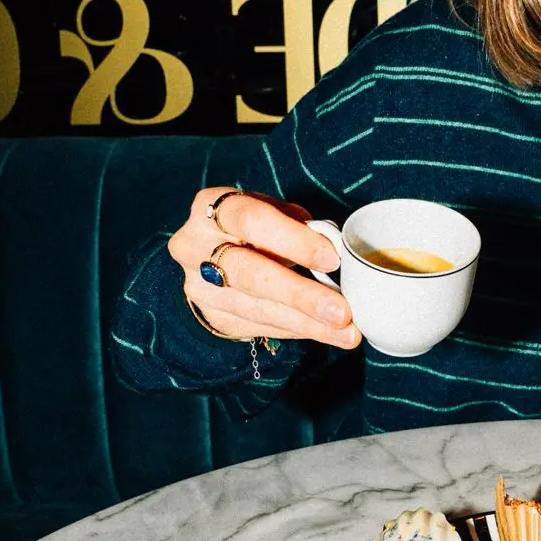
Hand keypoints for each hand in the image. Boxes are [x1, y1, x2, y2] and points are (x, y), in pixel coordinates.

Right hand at [168, 188, 361, 349]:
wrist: (209, 255)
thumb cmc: (252, 227)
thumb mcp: (270, 211)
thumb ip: (298, 225)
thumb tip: (333, 247)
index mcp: (210, 208)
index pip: (252, 221)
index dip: (293, 240)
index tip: (332, 259)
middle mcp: (195, 247)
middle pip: (250, 274)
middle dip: (301, 295)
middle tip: (342, 311)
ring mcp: (199, 286)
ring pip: (257, 309)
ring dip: (307, 323)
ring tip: (346, 332)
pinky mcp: (211, 316)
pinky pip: (259, 327)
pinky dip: (296, 330)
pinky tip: (325, 333)